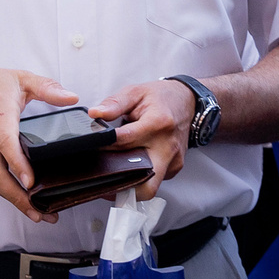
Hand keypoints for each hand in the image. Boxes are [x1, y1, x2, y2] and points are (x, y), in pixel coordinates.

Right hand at [0, 64, 77, 223]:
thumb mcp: (20, 78)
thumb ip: (48, 88)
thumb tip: (72, 97)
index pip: (6, 142)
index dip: (18, 164)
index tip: (31, 182)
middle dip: (17, 196)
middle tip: (39, 212)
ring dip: (11, 198)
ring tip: (35, 212)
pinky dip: (1, 188)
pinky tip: (17, 196)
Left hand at [90, 78, 196, 197]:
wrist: (187, 101)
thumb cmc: (160, 97)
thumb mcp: (135, 92)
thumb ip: (114, 103)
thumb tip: (95, 113)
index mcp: (157, 123)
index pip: (125, 142)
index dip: (104, 146)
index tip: (91, 149)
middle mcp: (167, 146)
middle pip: (145, 183)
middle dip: (122, 186)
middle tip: (103, 177)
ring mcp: (174, 160)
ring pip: (148, 185)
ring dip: (130, 182)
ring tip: (115, 168)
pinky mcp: (175, 168)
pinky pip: (155, 179)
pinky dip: (140, 175)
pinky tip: (133, 162)